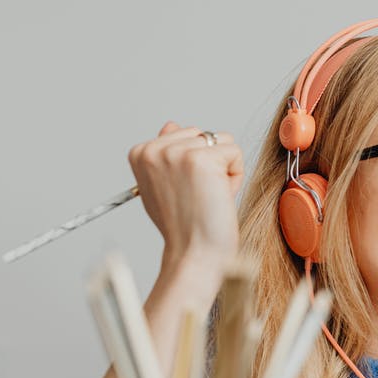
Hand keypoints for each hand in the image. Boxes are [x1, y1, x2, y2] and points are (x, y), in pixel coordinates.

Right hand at [128, 122, 243, 271]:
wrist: (194, 252)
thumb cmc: (183, 226)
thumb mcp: (164, 185)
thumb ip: (167, 155)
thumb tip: (172, 124)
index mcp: (141, 152)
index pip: (186, 136)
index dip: (194, 166)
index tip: (185, 191)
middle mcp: (154, 149)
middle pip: (204, 135)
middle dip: (211, 164)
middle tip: (200, 195)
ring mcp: (176, 153)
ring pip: (222, 141)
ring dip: (224, 170)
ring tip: (209, 196)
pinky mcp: (202, 159)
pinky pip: (235, 152)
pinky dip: (236, 177)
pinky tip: (219, 196)